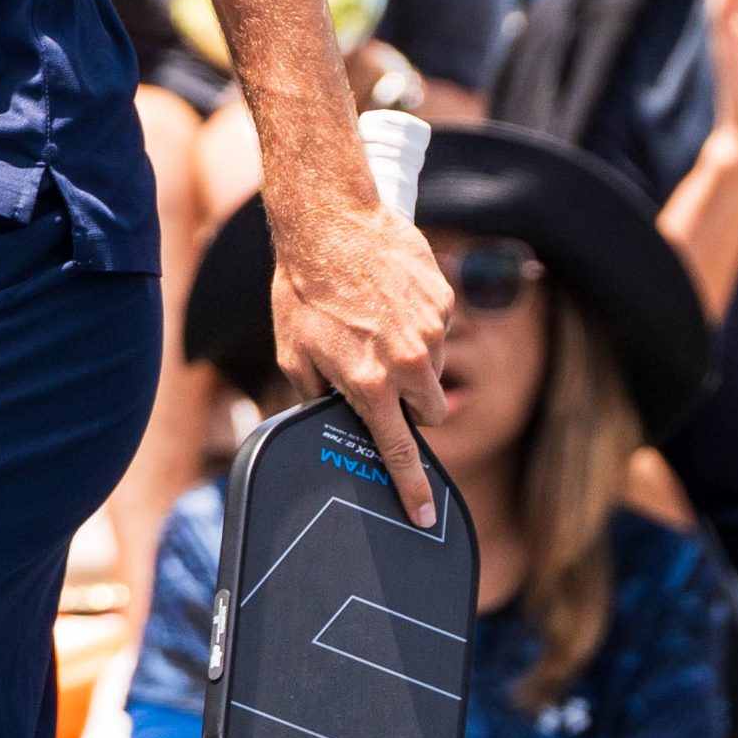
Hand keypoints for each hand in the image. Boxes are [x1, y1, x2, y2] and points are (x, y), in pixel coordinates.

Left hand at [265, 169, 453, 522]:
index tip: (425, 515)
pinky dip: (417, 322)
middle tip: (383, 380)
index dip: (412, 487)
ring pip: (436, 368)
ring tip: (373, 324)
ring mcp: (431, 331)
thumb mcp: (294, 352)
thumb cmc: (302, 289)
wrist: (328, 222)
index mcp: (370, 383)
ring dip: (413, 359)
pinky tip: (386, 299)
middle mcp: (408, 362)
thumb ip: (319, 393)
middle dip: (413, 406)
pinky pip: (438, 328)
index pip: (399, 450)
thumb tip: (332, 416)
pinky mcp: (443, 301)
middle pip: (432, 412)